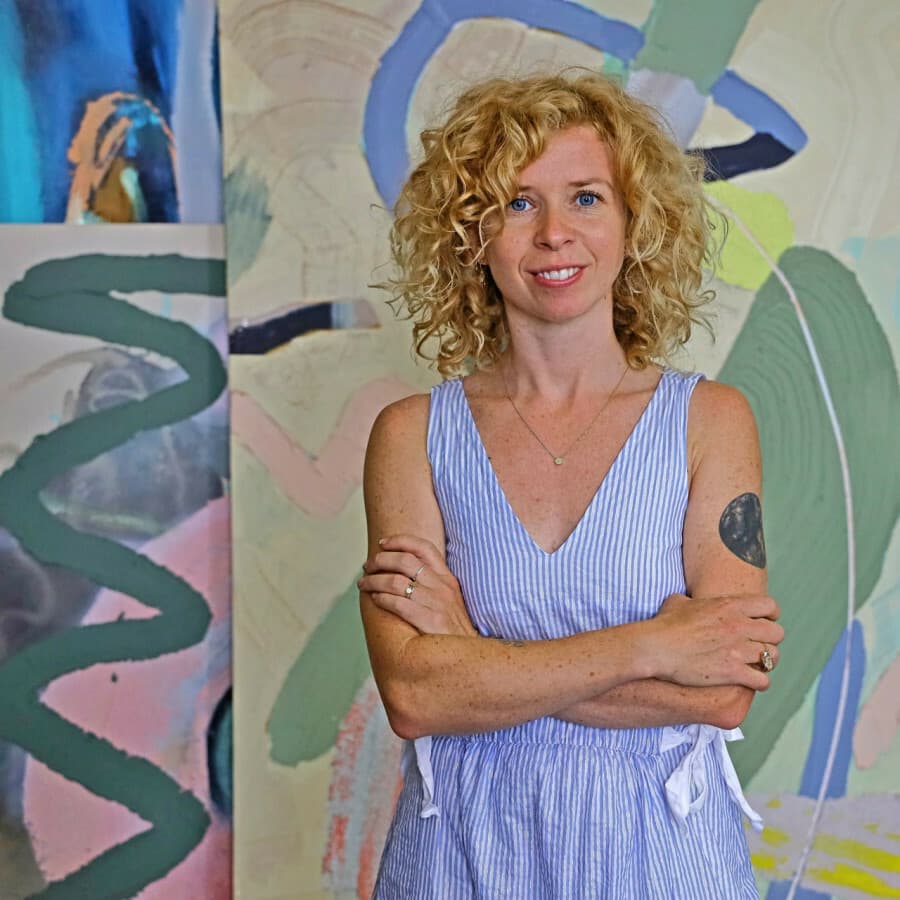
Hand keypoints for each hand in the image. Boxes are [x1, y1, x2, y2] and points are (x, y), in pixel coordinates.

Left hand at [358, 534, 477, 637]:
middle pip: (405, 561)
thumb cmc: (452, 631)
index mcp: (447, 579)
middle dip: (380, 560)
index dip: (400, 541)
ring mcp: (438, 604)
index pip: (423, 548)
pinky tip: (375, 599)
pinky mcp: (431, 621)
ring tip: (363, 584)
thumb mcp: (449, 602)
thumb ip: (431, 585)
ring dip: (374, 580)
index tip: (382, 543)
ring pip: (397, 581)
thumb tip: (401, 573)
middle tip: (367, 566)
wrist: (470, 658)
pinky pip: (399, 603)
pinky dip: (382, 598)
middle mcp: (443, 587)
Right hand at [647, 593, 783, 690]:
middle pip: (777, 633)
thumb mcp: (678, 602)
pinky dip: (759, 682)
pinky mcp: (733, 672)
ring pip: (773, 657)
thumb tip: (688, 601)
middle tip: (758, 646)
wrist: (655, 648)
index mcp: (729, 606)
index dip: (770, 616)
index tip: (763, 623)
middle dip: (770, 640)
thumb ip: (692, 600)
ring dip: (766, 662)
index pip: (770, 606)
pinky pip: (763, 680)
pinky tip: (750, 681)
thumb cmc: (663, 625)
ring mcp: (738, 650)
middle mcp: (739, 626)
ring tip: (756, 665)